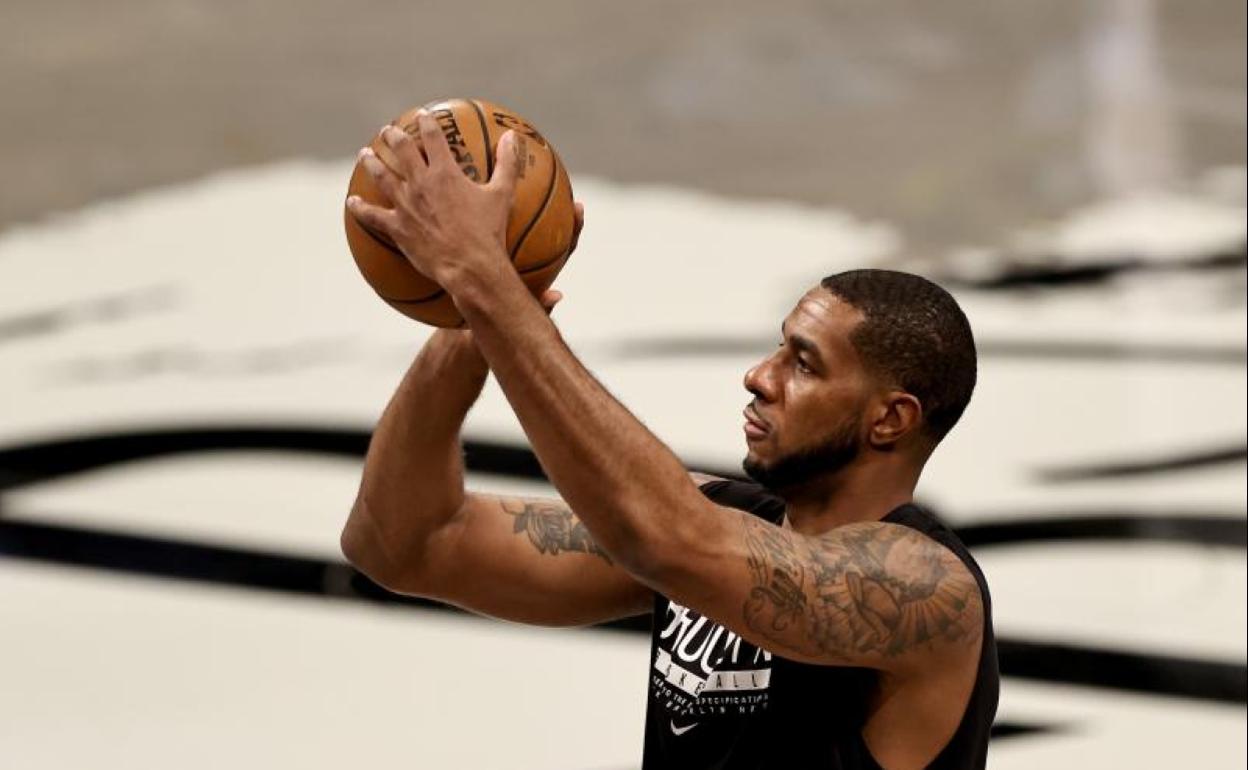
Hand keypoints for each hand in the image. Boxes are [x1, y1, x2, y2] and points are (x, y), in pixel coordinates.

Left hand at [346, 113, 518, 288]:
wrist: (469, 265)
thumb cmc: (488, 231)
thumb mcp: (502, 194)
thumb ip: (507, 163)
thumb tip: (512, 137)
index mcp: (445, 172)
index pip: (432, 136)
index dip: (426, 122)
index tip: (423, 115)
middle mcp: (420, 183)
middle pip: (400, 150)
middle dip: (392, 136)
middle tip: (387, 131)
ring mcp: (405, 205)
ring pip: (381, 176)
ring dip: (371, 162)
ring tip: (364, 154)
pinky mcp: (397, 228)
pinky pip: (372, 216)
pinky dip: (360, 208)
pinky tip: (352, 202)